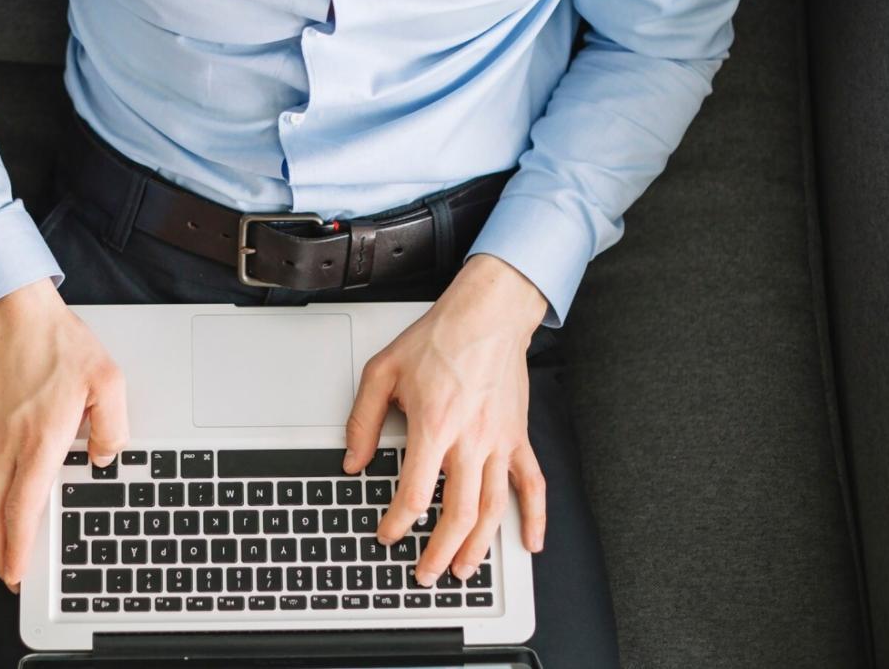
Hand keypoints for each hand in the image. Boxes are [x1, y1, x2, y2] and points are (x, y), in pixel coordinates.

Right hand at [0, 278, 128, 591]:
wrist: (13, 308)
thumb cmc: (58, 340)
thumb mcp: (108, 381)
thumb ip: (114, 428)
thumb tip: (106, 457)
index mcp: (39, 439)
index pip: (21, 509)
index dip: (17, 549)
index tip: (16, 573)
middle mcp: (7, 442)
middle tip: (9, 569)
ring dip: (4, 508)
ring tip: (25, 517)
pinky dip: (3, 472)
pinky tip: (24, 463)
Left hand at [344, 254, 548, 585]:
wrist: (487, 315)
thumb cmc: (439, 338)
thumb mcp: (383, 371)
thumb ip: (364, 420)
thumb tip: (353, 461)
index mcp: (434, 425)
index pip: (414, 492)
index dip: (398, 522)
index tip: (388, 534)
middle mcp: (470, 439)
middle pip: (458, 512)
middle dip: (440, 551)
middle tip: (425, 572)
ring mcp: (499, 441)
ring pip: (493, 508)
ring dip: (479, 546)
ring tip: (464, 570)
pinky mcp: (518, 437)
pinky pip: (533, 483)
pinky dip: (535, 516)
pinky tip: (530, 542)